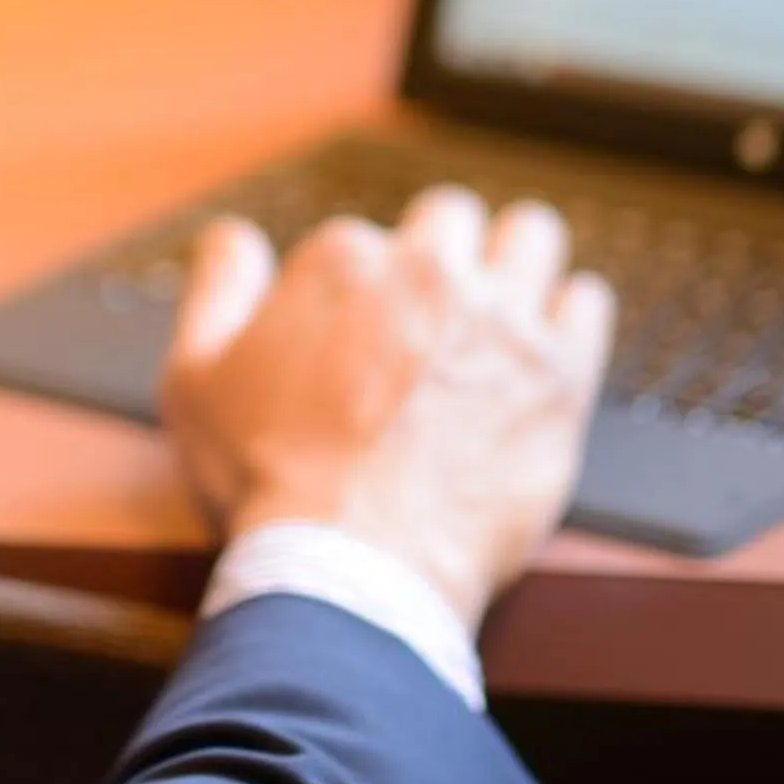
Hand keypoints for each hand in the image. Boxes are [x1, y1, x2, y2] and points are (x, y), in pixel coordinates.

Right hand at [159, 189, 613, 635]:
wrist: (352, 564)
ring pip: (533, 236)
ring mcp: (502, 320)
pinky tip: (549, 340)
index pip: (363, 238)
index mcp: (344, 261)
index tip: (359, 332)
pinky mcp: (560, 375)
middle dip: (445, 251)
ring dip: (518, 258)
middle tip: (436, 305)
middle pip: (453, 218)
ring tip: (505, 298)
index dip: (361, 285)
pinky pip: (588, 302)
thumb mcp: (196, 377)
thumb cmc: (268, 478)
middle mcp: (430, 272)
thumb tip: (233, 238)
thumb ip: (217, 288)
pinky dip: (570, 312)